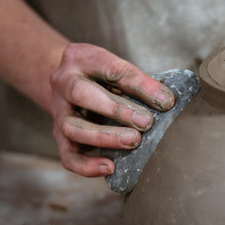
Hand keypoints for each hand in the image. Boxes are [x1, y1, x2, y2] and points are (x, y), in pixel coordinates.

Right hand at [50, 43, 174, 176]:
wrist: (66, 82)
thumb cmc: (98, 76)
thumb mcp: (114, 67)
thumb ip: (137, 82)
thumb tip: (166, 101)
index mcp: (80, 57)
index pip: (110, 69)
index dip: (139, 86)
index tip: (165, 101)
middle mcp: (63, 82)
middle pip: (82, 94)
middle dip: (116, 110)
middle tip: (146, 122)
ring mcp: (59, 111)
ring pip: (73, 127)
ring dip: (105, 136)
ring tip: (133, 141)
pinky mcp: (58, 136)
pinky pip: (68, 155)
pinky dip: (87, 165)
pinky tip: (109, 167)